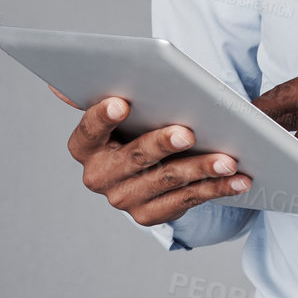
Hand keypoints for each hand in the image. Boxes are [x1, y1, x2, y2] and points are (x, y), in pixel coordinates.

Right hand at [57, 89, 251, 225]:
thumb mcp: (116, 107)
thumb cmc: (135, 122)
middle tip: (188, 132)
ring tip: (228, 158)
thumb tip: (57, 82)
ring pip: (167, 180)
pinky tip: (239, 179)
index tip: (121, 102)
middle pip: (134, 158)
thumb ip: (97, 91)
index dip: (102, 118)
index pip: (89, 130)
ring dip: (201, 169)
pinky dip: (216, 188)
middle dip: (162, 144)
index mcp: (84, 146)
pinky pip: (187, 201)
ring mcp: (124, 200)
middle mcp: (98, 176)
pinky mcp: (149, 215)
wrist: (144, 164)